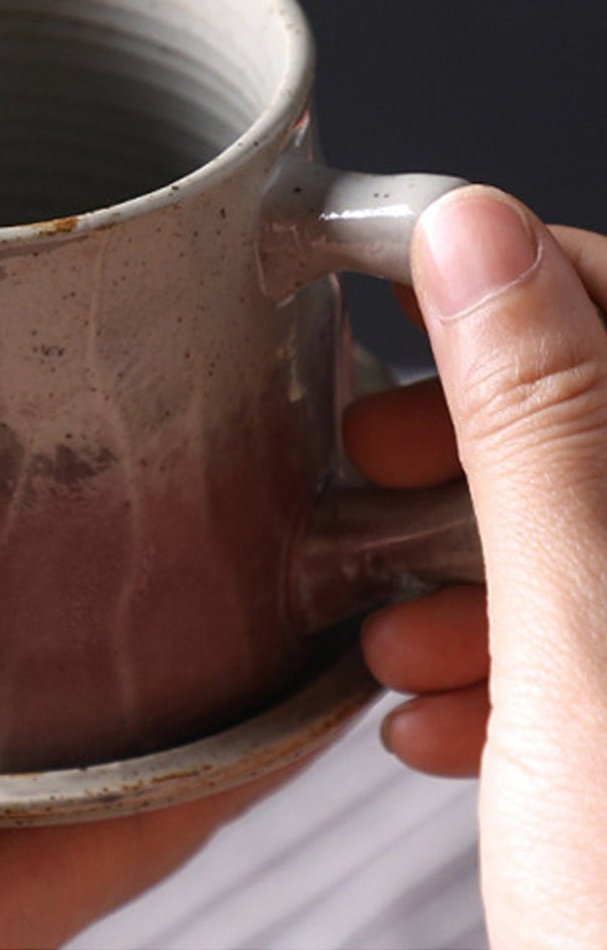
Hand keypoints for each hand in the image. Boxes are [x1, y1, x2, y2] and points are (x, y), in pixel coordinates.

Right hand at [345, 187, 606, 948]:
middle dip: (469, 437)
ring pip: (583, 534)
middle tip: (371, 464)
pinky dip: (502, 659)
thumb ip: (539, 423)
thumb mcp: (587, 640)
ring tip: (395, 626)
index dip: (508, 281)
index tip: (389, 298)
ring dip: (471, 562)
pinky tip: (440, 718)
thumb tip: (477, 236)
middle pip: (599, 416)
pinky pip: (585, 640)